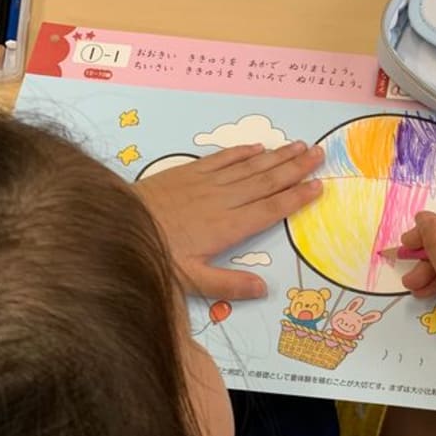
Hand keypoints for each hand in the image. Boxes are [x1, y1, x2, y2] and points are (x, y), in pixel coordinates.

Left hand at [134, 141, 323, 299]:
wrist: (116, 222)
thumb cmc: (154, 255)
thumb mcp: (190, 280)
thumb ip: (227, 284)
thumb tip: (264, 289)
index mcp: (228, 226)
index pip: (271, 209)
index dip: (296, 197)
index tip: (318, 186)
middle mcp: (223, 200)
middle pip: (267, 181)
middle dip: (295, 168)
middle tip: (319, 155)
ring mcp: (206, 183)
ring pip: (250, 166)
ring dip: (277, 156)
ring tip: (300, 146)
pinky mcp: (188, 172)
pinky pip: (222, 159)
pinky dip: (242, 152)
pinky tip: (258, 147)